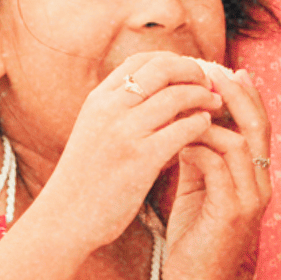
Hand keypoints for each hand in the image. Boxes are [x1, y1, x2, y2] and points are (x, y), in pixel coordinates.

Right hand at [47, 53, 224, 251]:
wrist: (65, 219)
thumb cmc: (84, 181)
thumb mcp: (93, 133)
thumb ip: (118, 111)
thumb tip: (155, 94)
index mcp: (98, 99)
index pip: (142, 60)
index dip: (173, 61)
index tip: (190, 73)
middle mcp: (110, 109)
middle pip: (164, 69)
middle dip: (193, 71)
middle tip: (210, 85)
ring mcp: (125, 132)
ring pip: (177, 96)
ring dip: (203, 97)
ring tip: (215, 105)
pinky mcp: (142, 159)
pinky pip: (183, 129)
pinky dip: (200, 124)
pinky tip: (206, 129)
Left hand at [160, 66, 271, 279]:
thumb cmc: (194, 240)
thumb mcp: (198, 189)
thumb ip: (200, 156)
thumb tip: (189, 121)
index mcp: (255, 179)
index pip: (258, 126)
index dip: (246, 96)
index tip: (226, 69)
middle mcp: (261, 186)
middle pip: (258, 126)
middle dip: (237, 94)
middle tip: (213, 70)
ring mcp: (251, 200)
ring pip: (239, 142)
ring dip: (210, 119)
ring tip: (185, 104)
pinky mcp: (233, 213)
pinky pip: (219, 166)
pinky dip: (198, 147)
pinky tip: (178, 140)